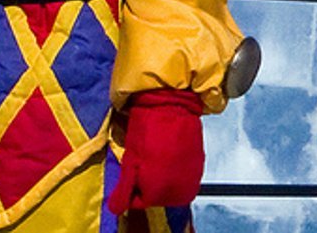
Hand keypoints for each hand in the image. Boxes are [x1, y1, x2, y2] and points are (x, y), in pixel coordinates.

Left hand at [106, 89, 204, 211]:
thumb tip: (116, 208)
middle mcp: (180, 191)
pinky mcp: (200, 164)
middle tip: (143, 162)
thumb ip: (124, 190)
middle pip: (157, 197)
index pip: (139, 201)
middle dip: (148, 184)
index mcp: (159, 194)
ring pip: (170, 186)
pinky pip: (183, 176)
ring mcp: (193, 178)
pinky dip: (175, 170)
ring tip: (156, 156)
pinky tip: (169, 154)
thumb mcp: (130, 163)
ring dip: (162, 177)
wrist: (173, 108)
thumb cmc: (148, 134)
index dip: (132, 186)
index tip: (131, 170)